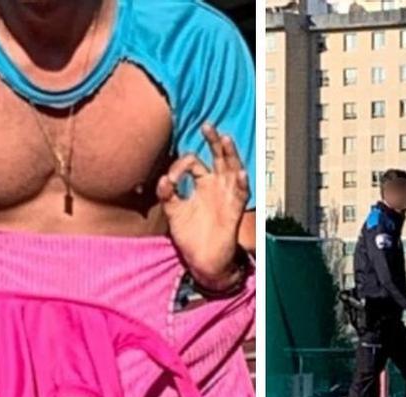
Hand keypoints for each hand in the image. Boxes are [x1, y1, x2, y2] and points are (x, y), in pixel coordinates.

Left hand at [159, 123, 248, 291]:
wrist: (203, 261)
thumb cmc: (191, 236)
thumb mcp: (174, 212)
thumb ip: (168, 194)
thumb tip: (163, 180)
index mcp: (203, 184)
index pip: (194, 162)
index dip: (180, 166)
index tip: (170, 180)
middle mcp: (217, 187)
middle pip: (219, 157)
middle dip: (214, 141)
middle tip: (207, 126)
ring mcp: (227, 197)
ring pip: (233, 170)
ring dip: (231, 155)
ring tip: (226, 139)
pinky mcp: (234, 212)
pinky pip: (241, 194)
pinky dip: (242, 183)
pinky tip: (240, 172)